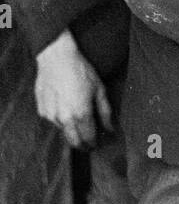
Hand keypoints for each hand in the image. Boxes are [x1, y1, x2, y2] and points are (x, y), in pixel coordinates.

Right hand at [34, 29, 112, 148]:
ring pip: (63, 131)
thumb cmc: (81, 71)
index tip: (97, 144)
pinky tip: (65, 108)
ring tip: (78, 122)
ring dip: (71, 131)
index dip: (93, 144)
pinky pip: (53, 121)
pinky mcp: (42, 110)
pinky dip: (60, 120)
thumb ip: (105, 112)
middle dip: (82, 145)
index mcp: (81, 114)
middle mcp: (64, 119)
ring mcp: (51, 115)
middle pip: (74, 141)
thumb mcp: (100, 90)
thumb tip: (110, 129)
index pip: (88, 138)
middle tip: (88, 144)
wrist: (57, 58)